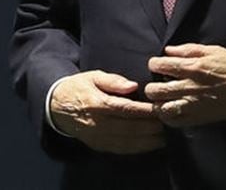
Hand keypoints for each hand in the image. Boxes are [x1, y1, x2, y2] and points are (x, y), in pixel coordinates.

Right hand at [49, 70, 164, 153]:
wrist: (57, 106)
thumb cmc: (80, 87)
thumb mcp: (94, 76)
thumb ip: (114, 80)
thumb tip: (133, 86)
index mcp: (97, 104)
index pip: (125, 109)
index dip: (145, 111)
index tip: (161, 108)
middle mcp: (97, 123)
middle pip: (128, 128)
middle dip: (150, 127)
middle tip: (168, 122)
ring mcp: (96, 136)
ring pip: (125, 142)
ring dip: (147, 141)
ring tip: (165, 136)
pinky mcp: (97, 145)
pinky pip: (119, 149)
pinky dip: (136, 148)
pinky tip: (150, 145)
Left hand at [146, 44, 225, 127]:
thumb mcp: (213, 50)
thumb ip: (188, 49)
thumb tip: (168, 50)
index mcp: (193, 67)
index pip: (160, 66)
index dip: (154, 64)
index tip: (157, 65)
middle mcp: (189, 87)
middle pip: (155, 89)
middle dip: (151, 85)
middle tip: (157, 83)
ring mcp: (192, 105)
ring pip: (160, 108)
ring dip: (157, 102)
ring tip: (163, 98)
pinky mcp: (197, 118)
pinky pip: (173, 121)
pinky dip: (167, 116)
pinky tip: (170, 109)